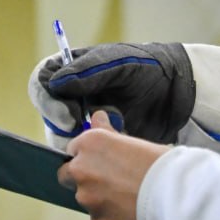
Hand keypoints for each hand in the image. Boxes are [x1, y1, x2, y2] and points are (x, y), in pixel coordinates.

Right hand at [29, 42, 195, 145]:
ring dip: (81, 146)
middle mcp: (71, 96)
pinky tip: (117, 147)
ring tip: (109, 141)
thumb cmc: (146, 67)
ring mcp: (84, 119)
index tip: (68, 118)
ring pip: (65, 139)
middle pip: (50, 117)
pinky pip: (87, 154)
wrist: (177, 89)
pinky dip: (98, 155)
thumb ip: (88, 72)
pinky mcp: (100, 142)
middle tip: (86, 135)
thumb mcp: (118, 64)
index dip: (49, 103)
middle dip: (63, 129)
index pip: (42, 86)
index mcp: (70, 71)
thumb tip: (55, 83)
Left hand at [58, 111, 170, 219]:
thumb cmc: (157, 162)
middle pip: (66, 173)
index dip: (87, 155)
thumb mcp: (131, 139)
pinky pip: (97, 215)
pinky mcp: (97, 219)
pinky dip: (108, 213)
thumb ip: (107, 132)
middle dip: (80, 176)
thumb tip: (97, 117)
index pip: (73, 148)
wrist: (173, 193)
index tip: (99, 160)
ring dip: (96, 196)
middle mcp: (81, 168)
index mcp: (89, 143)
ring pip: (83, 196)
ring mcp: (87, 196)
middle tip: (104, 178)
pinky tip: (127, 208)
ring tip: (123, 194)